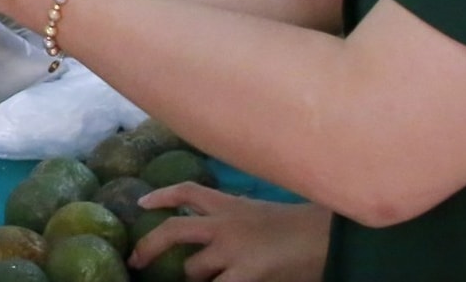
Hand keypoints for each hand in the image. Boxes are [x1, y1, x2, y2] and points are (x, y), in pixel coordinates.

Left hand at [130, 184, 331, 281]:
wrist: (328, 237)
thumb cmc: (302, 228)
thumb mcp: (262, 214)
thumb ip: (237, 220)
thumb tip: (214, 234)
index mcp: (231, 205)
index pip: (188, 192)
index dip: (162, 196)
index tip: (142, 204)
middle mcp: (225, 224)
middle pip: (173, 230)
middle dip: (149, 246)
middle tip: (137, 261)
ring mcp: (232, 250)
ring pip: (193, 271)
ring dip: (199, 280)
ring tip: (214, 279)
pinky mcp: (245, 274)